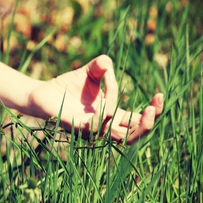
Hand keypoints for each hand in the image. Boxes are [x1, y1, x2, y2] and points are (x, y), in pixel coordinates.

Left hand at [27, 55, 163, 143]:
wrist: (42, 92)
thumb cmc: (68, 85)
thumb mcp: (91, 71)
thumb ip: (102, 65)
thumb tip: (107, 65)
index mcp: (111, 115)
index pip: (137, 121)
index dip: (152, 112)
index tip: (159, 96)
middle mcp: (103, 126)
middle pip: (132, 137)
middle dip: (147, 125)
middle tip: (153, 108)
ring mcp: (90, 130)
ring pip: (116, 137)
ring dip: (130, 125)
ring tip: (140, 109)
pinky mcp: (75, 127)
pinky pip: (93, 129)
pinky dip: (102, 119)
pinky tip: (106, 107)